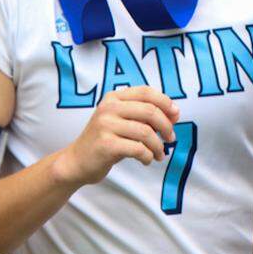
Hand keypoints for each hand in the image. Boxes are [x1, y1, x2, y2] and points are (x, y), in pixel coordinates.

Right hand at [52, 87, 179, 186]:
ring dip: (158, 146)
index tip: (176, 116)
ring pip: (146, 132)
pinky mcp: (106, 144)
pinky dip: (148, 156)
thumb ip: (145, 115)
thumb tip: (175, 113)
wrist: (77, 161)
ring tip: (159, 154)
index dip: (165, 102)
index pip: (146, 92)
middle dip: (166, 126)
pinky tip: (146, 160)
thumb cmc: (105, 141)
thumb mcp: (122, 121)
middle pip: (150, 111)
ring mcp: (106, 125)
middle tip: (170, 139)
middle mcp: (109, 107)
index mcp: (114, 97)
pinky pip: (138, 149)